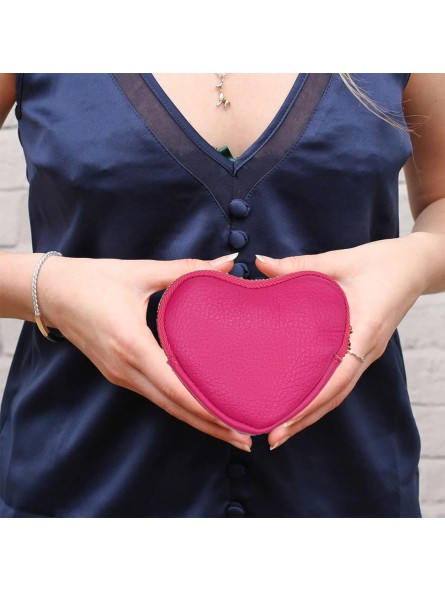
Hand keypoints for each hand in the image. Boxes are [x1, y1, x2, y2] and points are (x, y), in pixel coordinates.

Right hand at [36, 252, 251, 451]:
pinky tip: (197, 407)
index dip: (208, 409)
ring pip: (164, 405)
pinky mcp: (118, 373)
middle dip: (210, 425)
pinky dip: (178, 405)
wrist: (50, 292)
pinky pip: (153, 394)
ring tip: (228, 429)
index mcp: (132, 345)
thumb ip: (188, 269)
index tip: (236, 422)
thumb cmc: (93, 279)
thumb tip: (230, 262)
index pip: (176, 388)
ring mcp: (120, 375)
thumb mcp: (141, 272)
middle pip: (174, 407)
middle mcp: (125, 369)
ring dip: (196, 419)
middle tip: (245, 438)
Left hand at [255, 234, 427, 450]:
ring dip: (312, 412)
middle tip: (273, 437)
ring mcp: (367, 352)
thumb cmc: (381, 262)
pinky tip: (301, 401)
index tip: (285, 420)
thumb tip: (259, 262)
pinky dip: (321, 395)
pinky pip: (342, 378)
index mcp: (364, 329)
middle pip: (336, 395)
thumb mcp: (340, 260)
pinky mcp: (363, 349)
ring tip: (281, 429)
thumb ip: (299, 265)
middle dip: (305, 419)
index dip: (312, 402)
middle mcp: (367, 349)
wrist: (414, 266)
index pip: (338, 376)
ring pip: (339, 392)